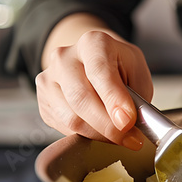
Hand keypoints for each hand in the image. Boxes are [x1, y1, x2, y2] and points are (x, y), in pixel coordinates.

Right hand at [35, 28, 152, 148]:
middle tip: (131, 139)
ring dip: (99, 134)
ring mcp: (48, 79)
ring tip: (120, 137)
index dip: (113, 100)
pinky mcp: (43, 102)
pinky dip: (86, 135)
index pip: (99, 72)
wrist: (93, 63)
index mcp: (92, 43)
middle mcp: (64, 57)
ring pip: (71, 118)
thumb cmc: (118, 67)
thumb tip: (127, 123)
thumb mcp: (137, 72)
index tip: (127, 122)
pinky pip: (63, 127)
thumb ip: (136, 96)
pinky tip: (100, 130)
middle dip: (109, 126)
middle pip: (81, 98)